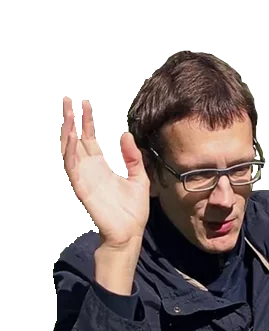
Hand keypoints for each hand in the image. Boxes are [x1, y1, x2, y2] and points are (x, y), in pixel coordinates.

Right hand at [60, 96, 149, 247]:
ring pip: (69, 149)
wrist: (130, 233)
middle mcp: (90, 170)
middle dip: (70, 119)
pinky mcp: (82, 188)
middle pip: (75, 139)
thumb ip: (133, 157)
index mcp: (102, 167)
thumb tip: (125, 134)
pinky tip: (71, 135)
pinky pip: (71, 166)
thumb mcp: (139, 177)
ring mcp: (84, 178)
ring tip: (67, 111)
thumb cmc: (133, 210)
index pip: (90, 139)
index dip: (87, 121)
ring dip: (66, 130)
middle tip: (67, 98)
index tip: (85, 103)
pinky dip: (69, 149)